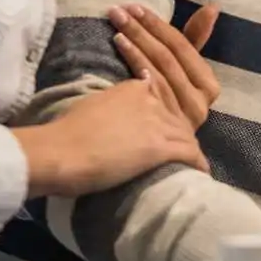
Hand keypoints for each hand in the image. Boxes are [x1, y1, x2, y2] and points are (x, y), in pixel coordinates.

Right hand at [13, 80, 207, 197]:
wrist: (59, 151)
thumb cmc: (64, 133)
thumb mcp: (90, 105)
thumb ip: (109, 103)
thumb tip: (111, 111)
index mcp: (131, 88)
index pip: (160, 97)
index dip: (164, 115)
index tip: (164, 127)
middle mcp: (150, 101)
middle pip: (175, 116)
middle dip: (180, 133)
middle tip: (183, 149)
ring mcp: (157, 123)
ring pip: (185, 134)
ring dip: (189, 150)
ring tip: (192, 163)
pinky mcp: (160, 147)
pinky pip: (189, 153)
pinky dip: (197, 163)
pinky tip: (201, 172)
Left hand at [109, 3, 220, 128]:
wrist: (145, 148)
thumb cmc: (166, 101)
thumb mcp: (182, 69)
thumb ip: (195, 40)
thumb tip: (213, 6)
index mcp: (209, 87)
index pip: (184, 48)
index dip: (160, 25)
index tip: (137, 7)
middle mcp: (199, 104)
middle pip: (169, 58)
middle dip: (143, 30)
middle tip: (120, 11)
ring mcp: (180, 117)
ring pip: (157, 70)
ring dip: (136, 43)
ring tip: (117, 26)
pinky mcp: (161, 127)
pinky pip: (146, 86)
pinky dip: (133, 63)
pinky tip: (120, 47)